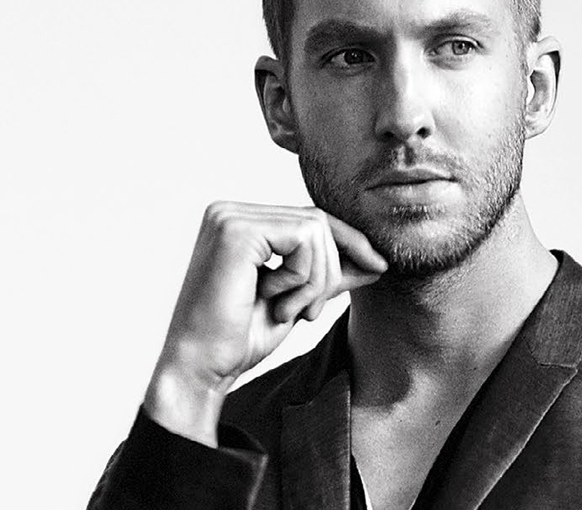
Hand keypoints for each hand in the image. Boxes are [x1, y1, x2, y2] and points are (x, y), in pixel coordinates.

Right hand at [143, 201, 387, 444]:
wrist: (202, 370)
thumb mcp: (297, 299)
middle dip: (330, 270)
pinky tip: (274, 301)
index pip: (310, 219)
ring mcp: (229, 218)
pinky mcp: (235, 231)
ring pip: (315, 229)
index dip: (349, 242)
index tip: (379, 267)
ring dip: (315, 281)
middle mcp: (229, 211)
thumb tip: (376, 261)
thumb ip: (329, 274)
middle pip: (317, 220)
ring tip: (287, 311)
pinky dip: (301, 279)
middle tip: (310, 313)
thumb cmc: (240, 338)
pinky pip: (303, 240)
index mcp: (239, 222)